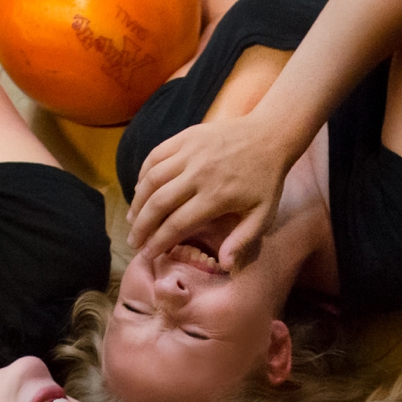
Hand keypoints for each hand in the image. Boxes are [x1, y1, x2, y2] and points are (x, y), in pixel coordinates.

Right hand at [126, 112, 296, 267]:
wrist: (269, 137)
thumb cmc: (266, 181)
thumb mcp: (263, 215)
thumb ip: (243, 240)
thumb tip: (225, 265)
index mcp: (216, 196)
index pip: (177, 224)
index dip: (158, 242)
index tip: (147, 255)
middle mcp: (198, 173)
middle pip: (158, 203)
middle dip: (141, 227)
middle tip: (133, 242)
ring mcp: (189, 152)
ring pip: (151, 179)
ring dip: (137, 202)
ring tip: (132, 219)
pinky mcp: (185, 137)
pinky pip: (155, 156)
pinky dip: (142, 174)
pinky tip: (140, 190)